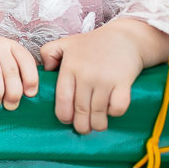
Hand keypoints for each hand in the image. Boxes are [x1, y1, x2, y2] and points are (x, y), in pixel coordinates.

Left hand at [40, 22, 154, 133]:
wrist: (123, 38)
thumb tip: (44, 72)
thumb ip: (48, 54)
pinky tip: (111, 111)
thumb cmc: (91, 43)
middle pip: (80, 109)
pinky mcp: (123, 83)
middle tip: (81, 129)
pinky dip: (114, 113)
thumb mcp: (65, 43)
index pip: (63, 97)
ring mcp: (105, 80)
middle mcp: (86, 75)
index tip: (65, 120)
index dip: (63, 114)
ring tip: (95, 126)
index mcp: (70, 67)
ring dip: (97, 124)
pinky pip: (118, 106)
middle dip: (80, 125)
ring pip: (98, 111)